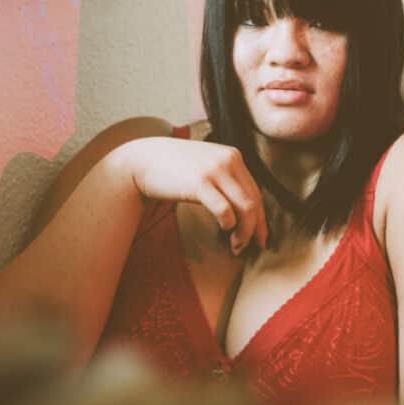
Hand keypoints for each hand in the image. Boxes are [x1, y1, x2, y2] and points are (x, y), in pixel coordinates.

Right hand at [120, 137, 267, 253]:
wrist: (142, 160)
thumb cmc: (173, 169)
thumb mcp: (206, 167)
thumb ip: (225, 180)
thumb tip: (243, 211)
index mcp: (233, 156)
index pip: (255, 192)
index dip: (261, 218)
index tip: (261, 238)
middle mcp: (229, 160)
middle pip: (254, 201)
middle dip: (255, 229)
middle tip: (248, 247)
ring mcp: (215, 170)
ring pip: (245, 207)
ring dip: (244, 231)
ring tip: (236, 245)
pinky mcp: (200, 182)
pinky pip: (224, 208)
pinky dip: (228, 223)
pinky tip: (224, 228)